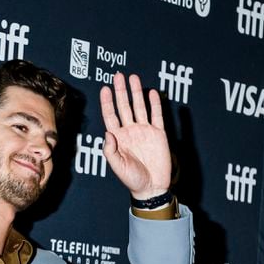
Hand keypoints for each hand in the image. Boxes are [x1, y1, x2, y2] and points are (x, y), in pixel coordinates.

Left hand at [100, 72, 171, 198]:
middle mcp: (130, 131)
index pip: (111, 115)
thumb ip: (110, 150)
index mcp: (118, 138)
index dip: (107, 102)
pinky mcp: (158, 134)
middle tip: (118, 76)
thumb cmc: (132, 179)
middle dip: (121, 91)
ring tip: (133, 78)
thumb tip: (108, 133)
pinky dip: (154, 104)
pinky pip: (156, 116)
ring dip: (136, 93)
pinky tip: (151, 93)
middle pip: (124, 106)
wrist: (151, 187)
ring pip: (139, 107)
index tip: (105, 88)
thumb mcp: (117, 166)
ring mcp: (144, 131)